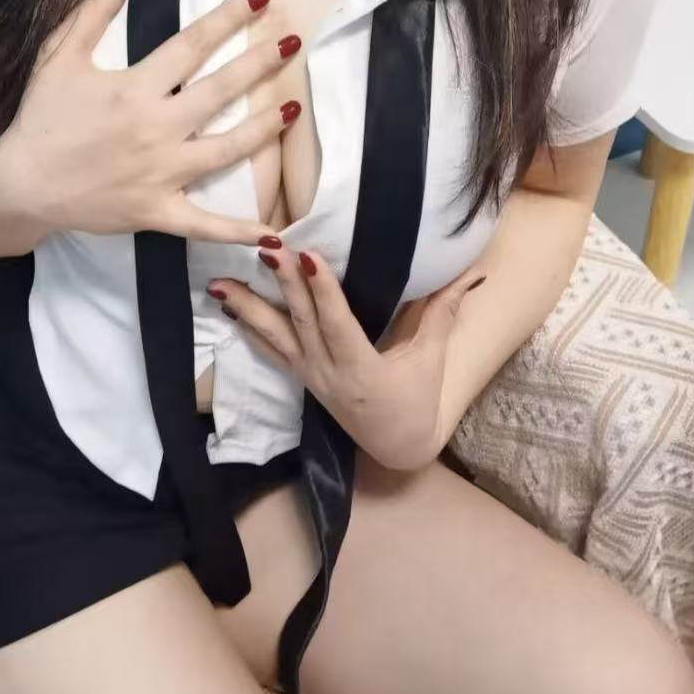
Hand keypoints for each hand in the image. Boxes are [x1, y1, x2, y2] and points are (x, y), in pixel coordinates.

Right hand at [0, 0, 303, 245]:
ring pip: (226, 150)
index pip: (193, 45)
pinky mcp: (158, 211)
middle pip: (220, 91)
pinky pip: (204, 224)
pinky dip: (238, 232)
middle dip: (261, 63)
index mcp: (135, 89)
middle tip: (293, 41)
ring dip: (264, 129)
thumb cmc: (40, 117)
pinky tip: (272, 234)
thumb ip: (94, 8)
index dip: (230, 17)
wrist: (20, 184)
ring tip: (294, 107)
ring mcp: (161, 174)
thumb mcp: (59, 55)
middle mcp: (156, 128)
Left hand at [207, 248, 487, 471]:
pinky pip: (269, 348)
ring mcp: (309, 375)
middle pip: (300, 322)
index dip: (322, 291)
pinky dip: (248, 325)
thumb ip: (445, 313)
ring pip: (274, 337)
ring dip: (248, 306)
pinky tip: (228, 304)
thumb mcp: (432, 359)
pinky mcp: (300, 375)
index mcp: (362, 371)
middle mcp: (327, 373)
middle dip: (282, 282)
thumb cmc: (417, 401)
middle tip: (265, 247)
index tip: (306, 257)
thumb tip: (473, 274)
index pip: (338, 324)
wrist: (396, 446)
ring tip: (220, 281)